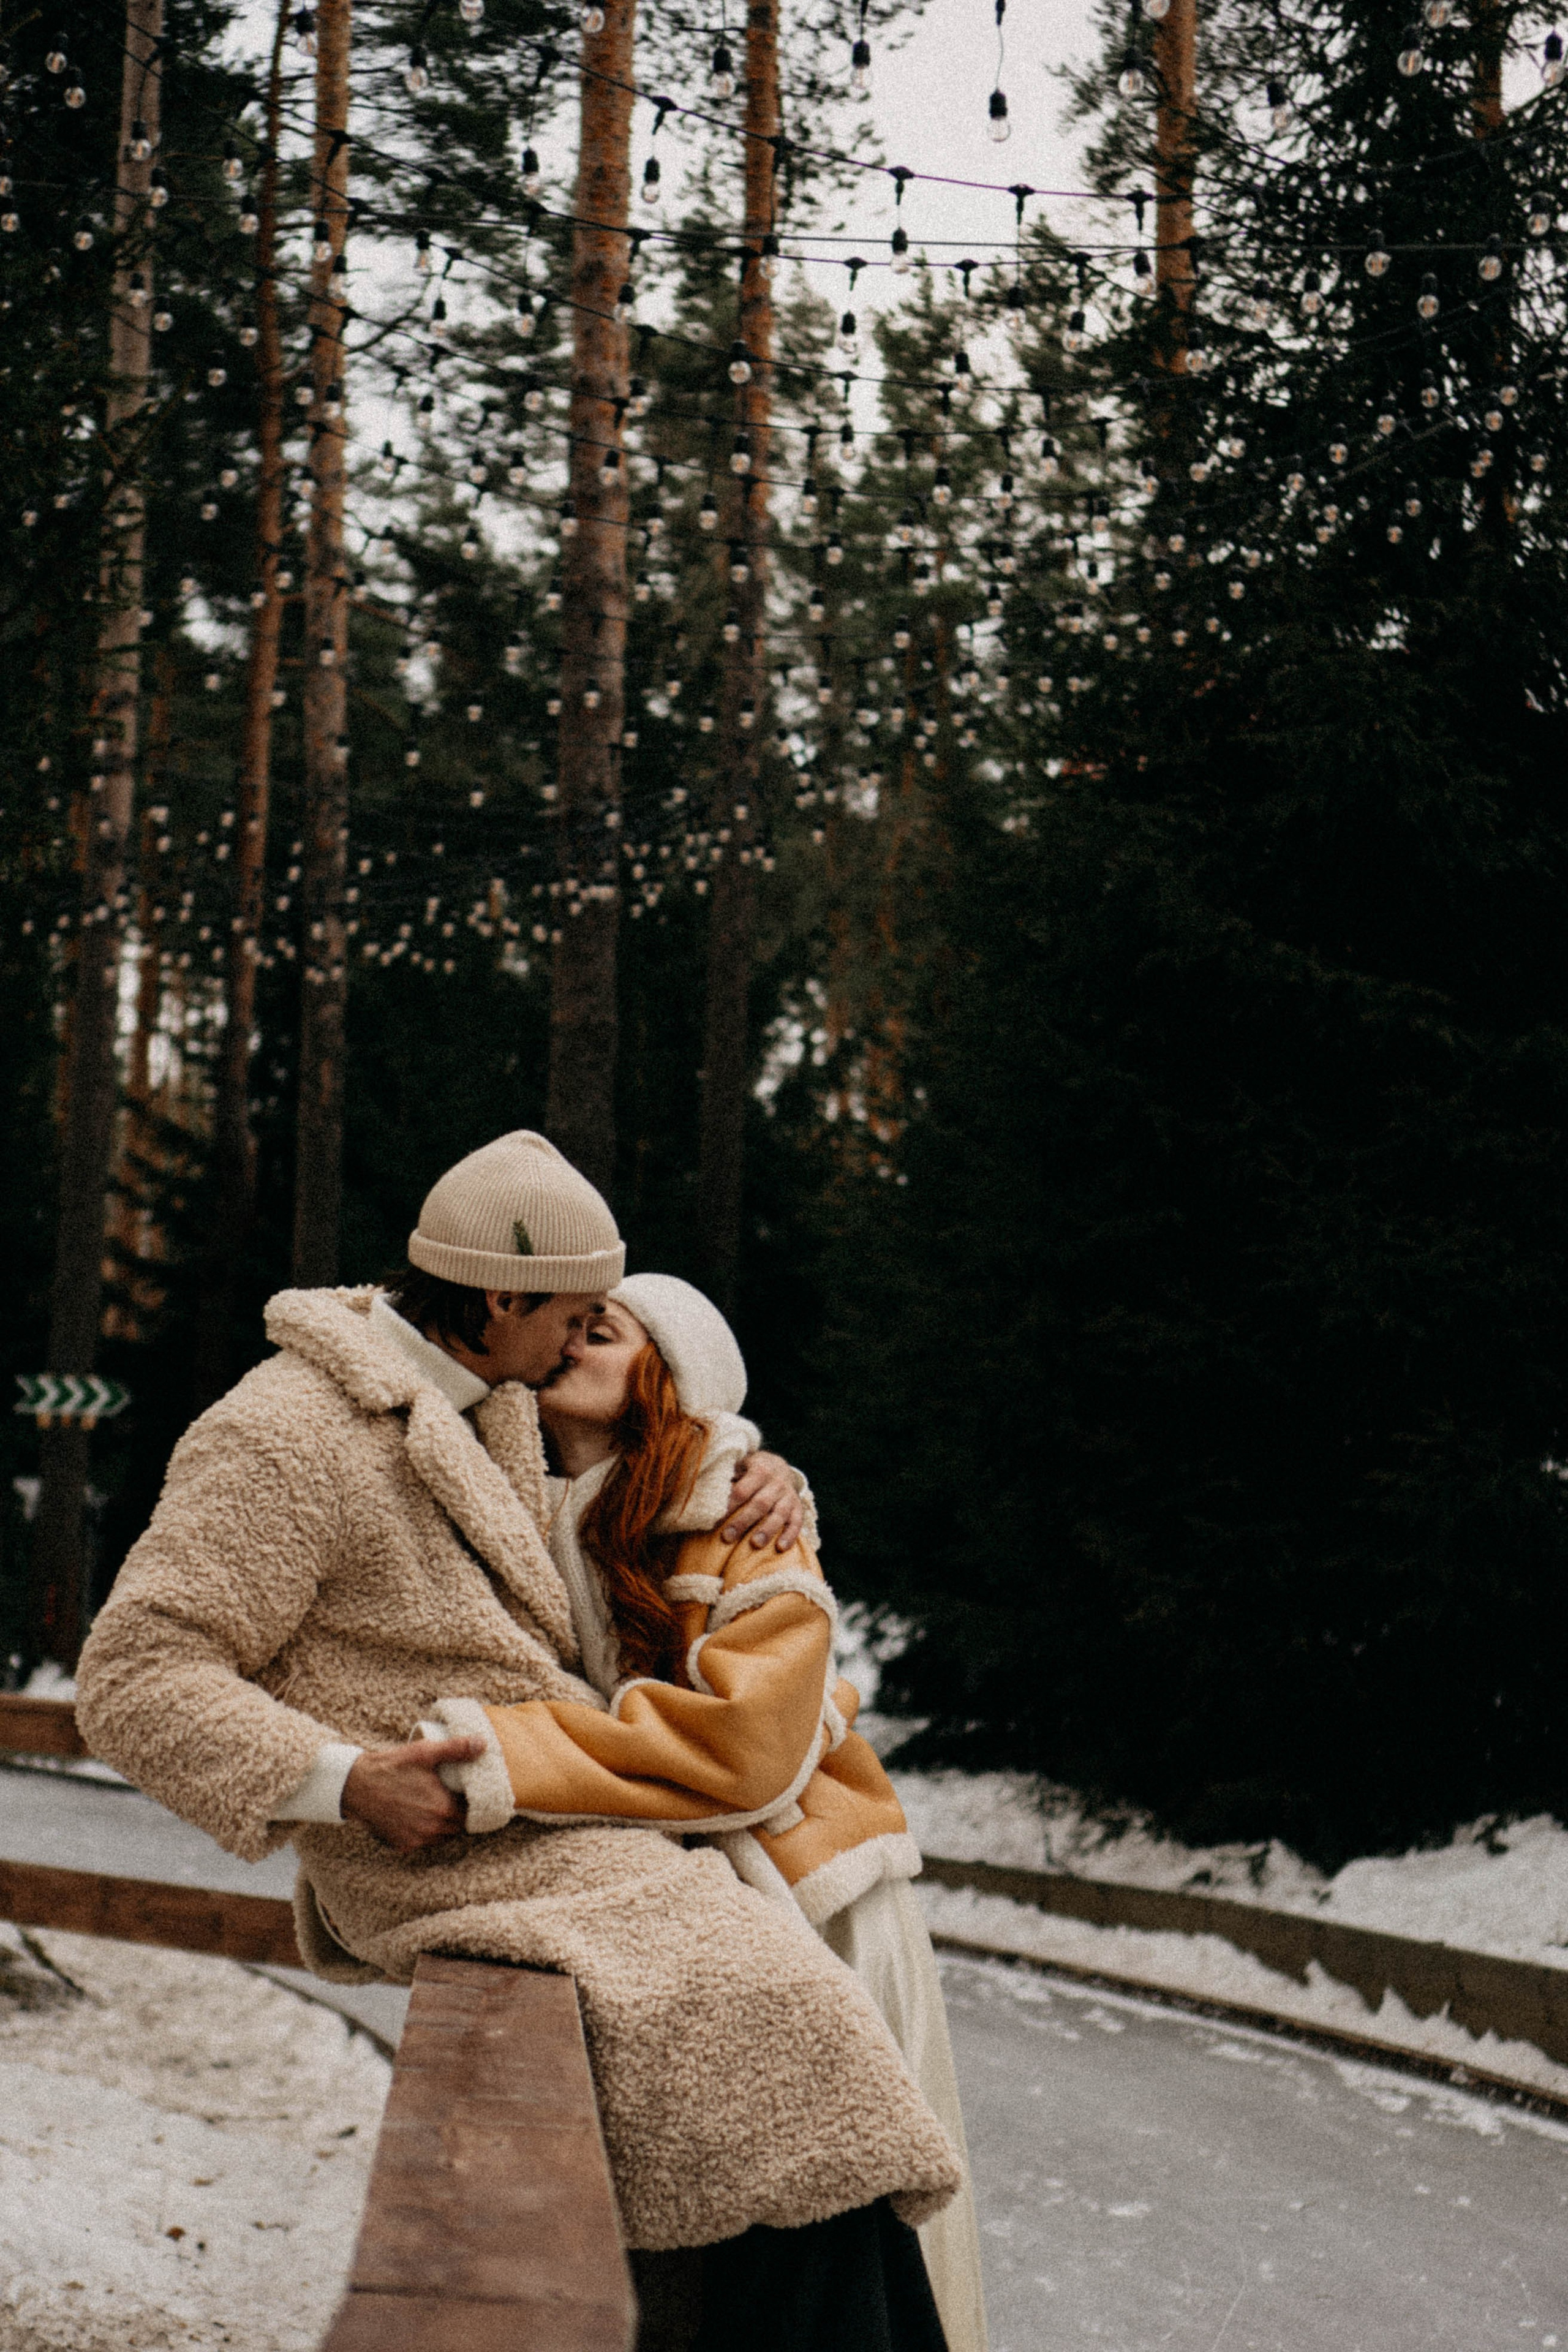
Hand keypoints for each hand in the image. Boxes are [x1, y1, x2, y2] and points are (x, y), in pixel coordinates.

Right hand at [341, 1737, 484, 1853]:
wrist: (355, 1785)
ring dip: (440, 1824)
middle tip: (448, 1797)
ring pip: (440, 1836)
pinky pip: (421, 1842)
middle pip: (457, 1826)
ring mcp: (416, 1840)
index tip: (463, 1793)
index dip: (469, 1803)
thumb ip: (456, 1750)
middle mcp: (432, 1830)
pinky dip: (421, 1832)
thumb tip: (483, 1744)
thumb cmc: (391, 1767)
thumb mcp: (425, 1753)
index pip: (470, 1812)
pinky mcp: (402, 1845)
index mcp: (443, 1808)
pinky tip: (415, 1814)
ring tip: (432, 1805)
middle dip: (456, 1814)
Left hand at [721, 1450, 804, 1551]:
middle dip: (743, 1521)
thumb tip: (706, 1495)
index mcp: (759, 1470)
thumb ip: (727, 1479)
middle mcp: (776, 1483)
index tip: (716, 1520)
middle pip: (759, 1504)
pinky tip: (780, 1547)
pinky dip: (790, 1535)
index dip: (729, 1506)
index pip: (742, 1490)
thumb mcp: (740, 1467)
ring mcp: (789, 1496)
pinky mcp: (797, 1508)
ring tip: (755, 1544)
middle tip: (728, 1537)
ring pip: (779, 1514)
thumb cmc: (751, 1471)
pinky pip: (796, 1522)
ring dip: (767, 1530)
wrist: (779, 1467)